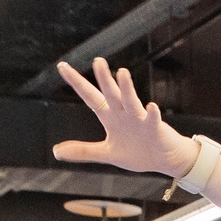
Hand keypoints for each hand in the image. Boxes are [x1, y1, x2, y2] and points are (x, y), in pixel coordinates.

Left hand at [52, 59, 197, 176]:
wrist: (164, 159)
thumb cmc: (137, 152)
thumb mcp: (107, 153)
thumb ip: (83, 151)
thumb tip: (56, 152)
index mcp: (110, 117)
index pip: (90, 97)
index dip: (77, 83)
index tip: (62, 66)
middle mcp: (123, 114)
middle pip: (111, 94)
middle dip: (104, 78)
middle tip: (97, 61)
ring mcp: (140, 120)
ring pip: (131, 101)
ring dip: (127, 88)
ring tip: (122, 73)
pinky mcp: (155, 129)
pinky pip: (153, 119)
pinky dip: (152, 114)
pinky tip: (151, 107)